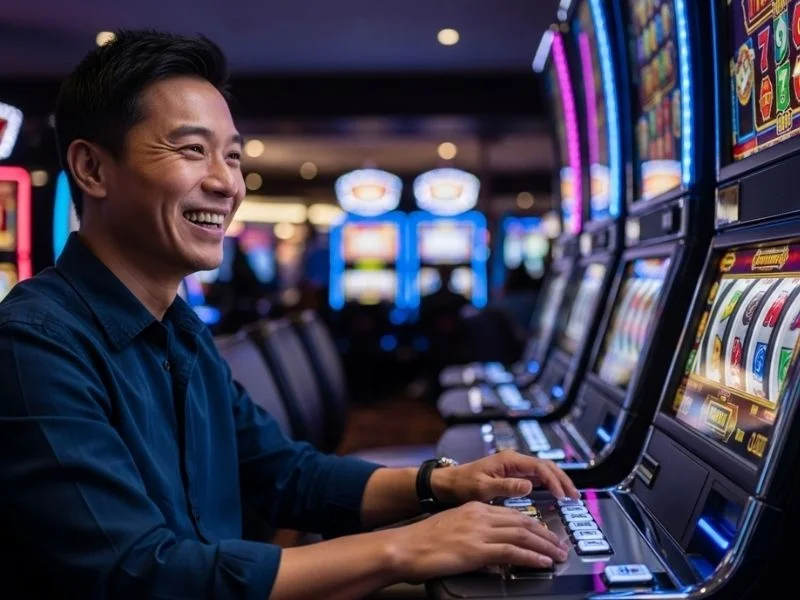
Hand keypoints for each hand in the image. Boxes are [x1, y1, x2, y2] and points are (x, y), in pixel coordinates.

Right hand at [390, 501, 569, 582]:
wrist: (405, 546)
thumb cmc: (422, 541)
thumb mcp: (453, 528)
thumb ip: (473, 533)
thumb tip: (489, 548)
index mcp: (475, 508)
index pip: (512, 514)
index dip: (533, 524)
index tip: (545, 533)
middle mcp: (480, 516)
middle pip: (523, 522)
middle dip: (545, 534)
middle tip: (560, 545)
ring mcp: (479, 532)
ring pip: (522, 535)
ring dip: (545, 546)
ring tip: (558, 555)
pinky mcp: (477, 550)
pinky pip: (512, 552)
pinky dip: (532, 557)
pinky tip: (542, 562)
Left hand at [431, 450, 579, 504]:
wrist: (448, 483)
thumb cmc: (463, 484)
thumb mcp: (483, 488)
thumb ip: (506, 486)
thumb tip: (529, 486)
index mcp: (509, 460)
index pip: (540, 468)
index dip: (554, 482)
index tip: (561, 497)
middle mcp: (514, 460)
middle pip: (546, 466)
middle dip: (562, 480)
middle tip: (575, 497)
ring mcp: (513, 467)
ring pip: (543, 471)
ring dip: (557, 481)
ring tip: (569, 496)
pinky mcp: (511, 474)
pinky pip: (535, 476)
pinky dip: (548, 484)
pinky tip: (554, 494)